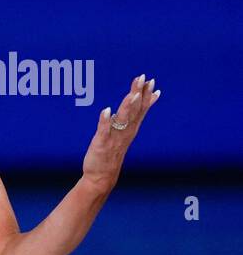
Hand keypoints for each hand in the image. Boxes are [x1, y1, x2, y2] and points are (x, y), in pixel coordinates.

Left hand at [82, 73, 159, 193]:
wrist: (103, 176)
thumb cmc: (113, 152)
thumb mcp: (125, 134)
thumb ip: (132, 118)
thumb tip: (139, 102)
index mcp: (131, 128)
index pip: (141, 109)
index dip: (145, 95)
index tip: (151, 81)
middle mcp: (125, 132)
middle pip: (134, 110)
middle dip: (139, 94)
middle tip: (144, 78)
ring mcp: (114, 138)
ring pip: (123, 119)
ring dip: (128, 105)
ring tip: (132, 93)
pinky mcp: (102, 144)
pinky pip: (104, 131)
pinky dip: (105, 120)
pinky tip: (106, 110)